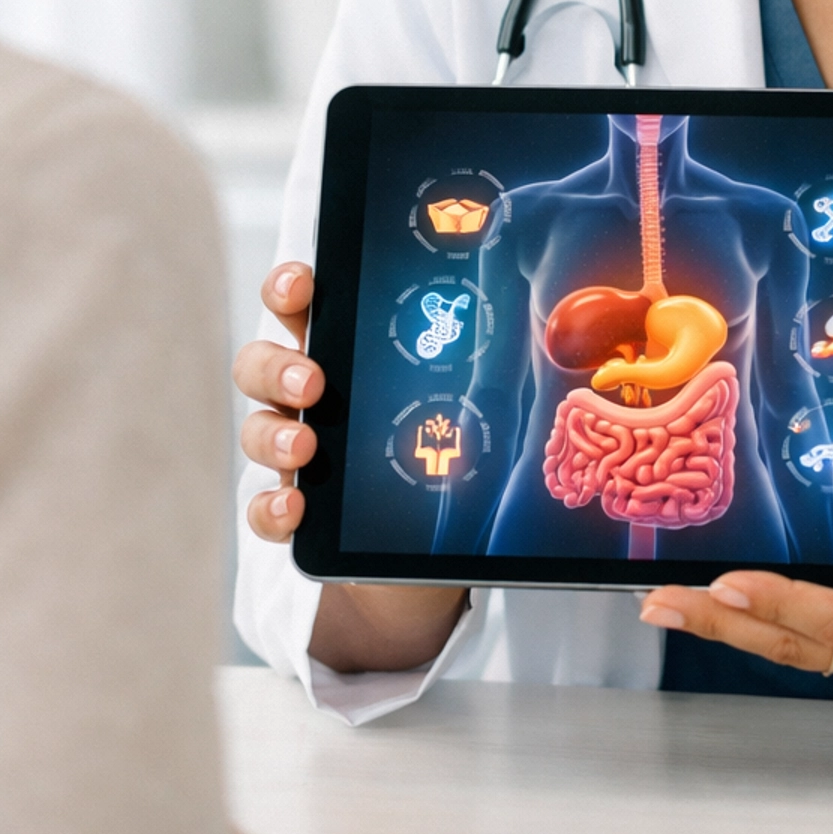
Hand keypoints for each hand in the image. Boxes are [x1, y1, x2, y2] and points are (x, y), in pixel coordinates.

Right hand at [234, 263, 466, 671]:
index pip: (302, 304)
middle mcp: (314, 396)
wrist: (436, 551)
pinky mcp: (300, 512)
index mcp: (349, 349)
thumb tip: (576, 322)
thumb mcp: (481, 396)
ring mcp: (301, 453)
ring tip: (306, 448)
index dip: (290, 287)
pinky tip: (294, 507)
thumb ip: (505, 354)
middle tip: (313, 381)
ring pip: (256, 428)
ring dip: (272, 434)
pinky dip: (270, 506)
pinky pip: (262, 506)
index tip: (304, 282)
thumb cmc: (458, 452)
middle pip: (263, 361)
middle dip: (276, 364)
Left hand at [638, 460, 832, 693]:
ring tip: (662, 604)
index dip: (787, 604)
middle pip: (803, 644)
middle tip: (669, 597)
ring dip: (723, 628)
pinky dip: (744, 625)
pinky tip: (701, 605)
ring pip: (789, 649)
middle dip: (730, 621)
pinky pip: (793, 643)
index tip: (733, 581)